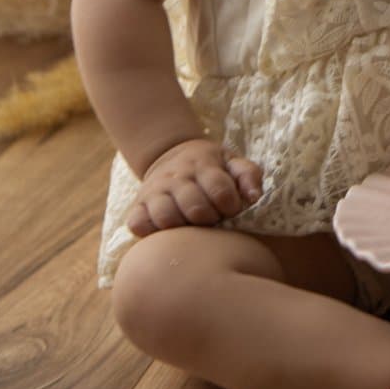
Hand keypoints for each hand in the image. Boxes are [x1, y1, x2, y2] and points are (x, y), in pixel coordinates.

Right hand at [128, 136, 261, 236]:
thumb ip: (248, 176)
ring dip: (183, 228)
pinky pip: (138, 225)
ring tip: (192, 226)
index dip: (231, 206)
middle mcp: (175, 177)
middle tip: (213, 219)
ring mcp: (153, 192)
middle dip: (210, 219)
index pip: (220, 191)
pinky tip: (168, 231)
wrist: (170, 156)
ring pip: (166, 218)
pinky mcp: (136, 207)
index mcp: (202, 165)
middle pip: (195, 208)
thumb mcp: (233, 163)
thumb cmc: (210, 168)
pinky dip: (152, 232)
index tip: (232, 210)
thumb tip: (253, 197)